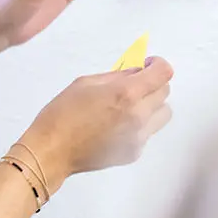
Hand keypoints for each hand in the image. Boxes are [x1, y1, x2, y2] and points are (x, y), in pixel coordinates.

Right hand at [19, 57, 174, 191]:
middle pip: (166, 92)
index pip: (163, 73)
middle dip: (153, 84)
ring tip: (129, 106)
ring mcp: (139, 138)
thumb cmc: (62, 114)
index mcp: (126, 94)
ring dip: (152, 105)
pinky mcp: (134, 153)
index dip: (158, 64)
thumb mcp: (87, 82)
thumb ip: (117, 76)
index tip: (148, 65)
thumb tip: (136, 72)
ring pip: (163, 114)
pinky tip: (116, 125)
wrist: (52, 151)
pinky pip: (148, 132)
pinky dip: (140, 125)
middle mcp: (138, 116)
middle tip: (134, 84)